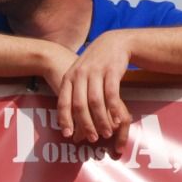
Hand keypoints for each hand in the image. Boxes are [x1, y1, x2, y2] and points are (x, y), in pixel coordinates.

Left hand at [52, 31, 133, 151]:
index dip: (65, 119)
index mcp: (69, 77)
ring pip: (96, 102)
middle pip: (80, 105)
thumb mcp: (79, 74)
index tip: (68, 135)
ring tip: (106, 133)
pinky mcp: (112, 71)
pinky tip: (117, 121)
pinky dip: (113, 110)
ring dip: (101, 120)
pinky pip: (112, 94)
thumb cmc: (94, 64)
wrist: (113, 42)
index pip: (64, 102)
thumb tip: (70, 120)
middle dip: (85, 124)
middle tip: (92, 139)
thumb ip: (73, 93)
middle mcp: (80, 75)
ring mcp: (96, 72)